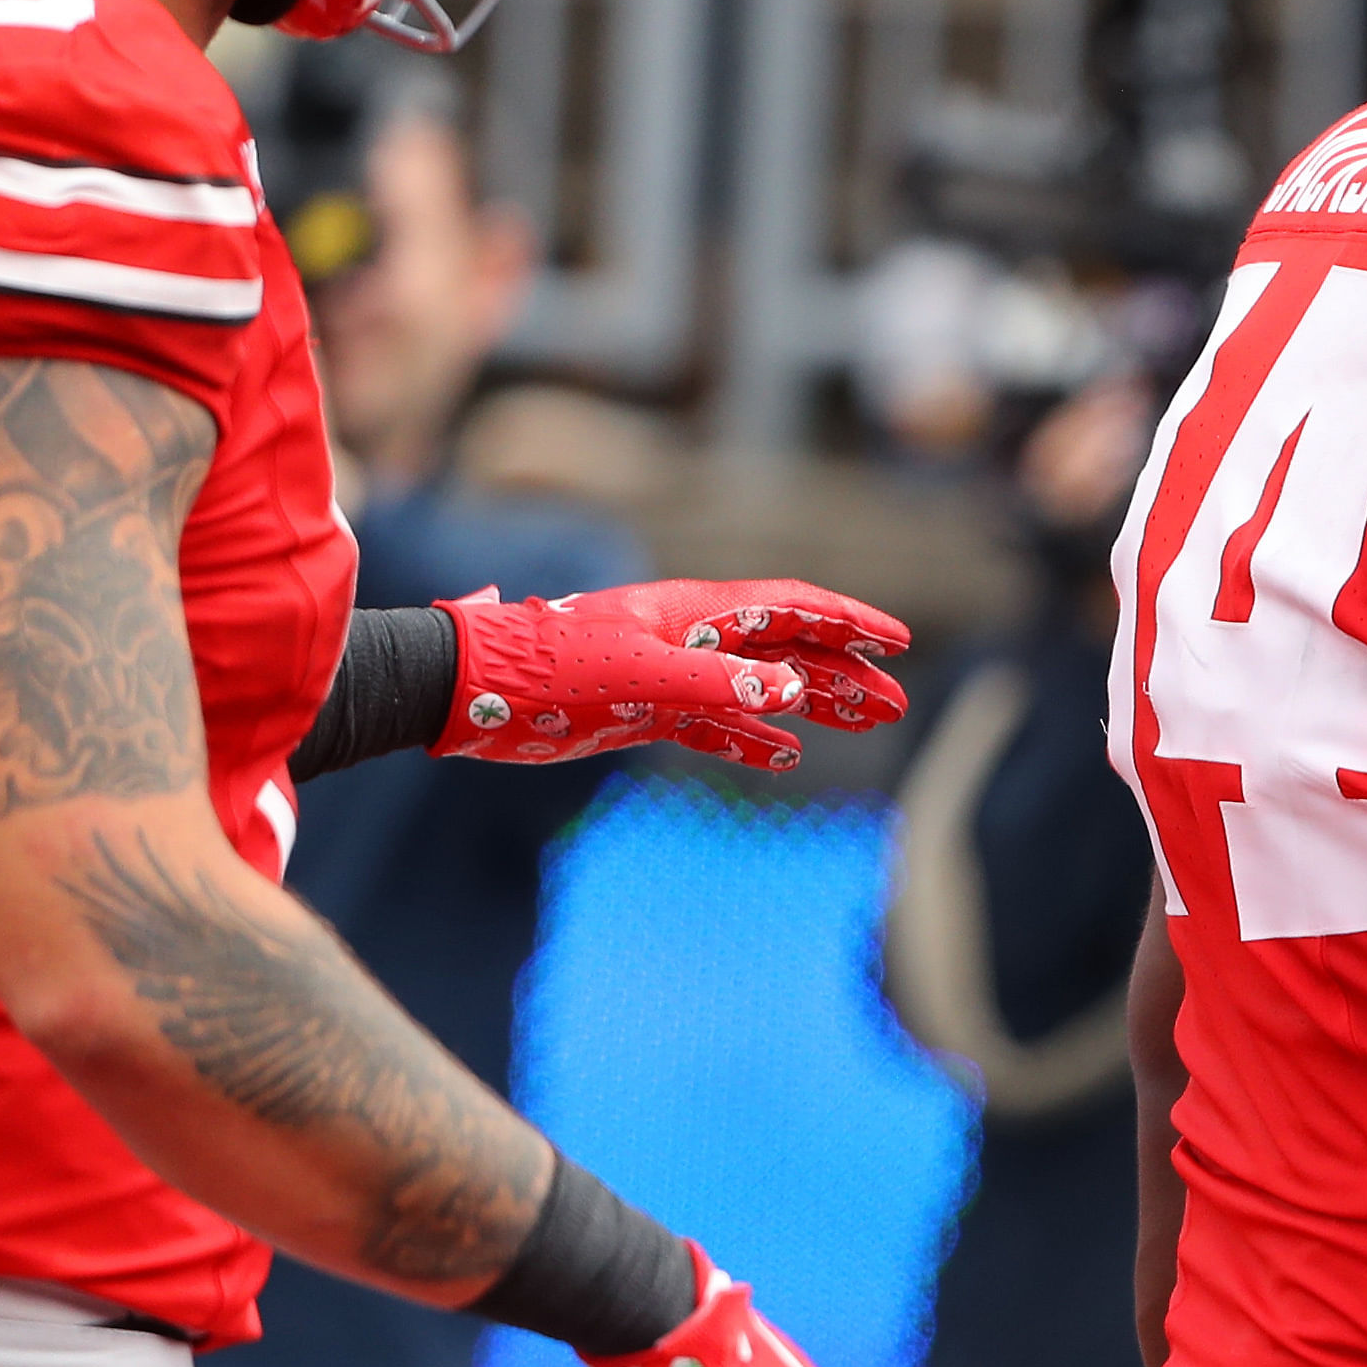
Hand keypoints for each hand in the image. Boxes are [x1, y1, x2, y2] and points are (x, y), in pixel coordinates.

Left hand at [438, 577, 910, 772]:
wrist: (470, 690)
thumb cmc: (546, 670)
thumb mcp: (639, 676)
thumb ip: (719, 686)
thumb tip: (794, 695)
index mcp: (695, 613)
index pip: (790, 609)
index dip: (847, 622)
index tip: (896, 642)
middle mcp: (691, 638)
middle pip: (786, 649)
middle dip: (844, 673)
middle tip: (895, 702)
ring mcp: (670, 674)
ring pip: (760, 686)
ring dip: (812, 704)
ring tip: (862, 724)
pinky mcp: (645, 710)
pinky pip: (718, 723)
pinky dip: (756, 738)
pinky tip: (784, 757)